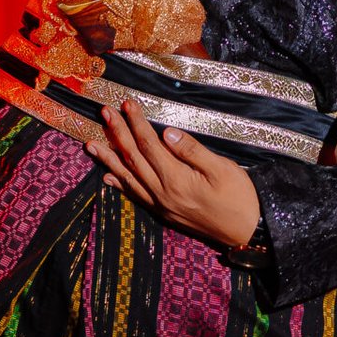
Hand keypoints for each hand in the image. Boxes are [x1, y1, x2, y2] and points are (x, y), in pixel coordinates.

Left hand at [86, 99, 260, 247]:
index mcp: (176, 179)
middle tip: (104, 113)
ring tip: (91, 144)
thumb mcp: (222, 169)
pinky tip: (108, 177)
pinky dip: (119, 185)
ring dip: (108, 159)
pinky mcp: (163, 212)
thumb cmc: (239, 197)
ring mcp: (160, 205)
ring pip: (128, 178)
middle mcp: (162, 193)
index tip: (127, 104)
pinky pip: (135, 196)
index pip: (149, 145)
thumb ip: (192, 151)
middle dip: (117, 134)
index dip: (136, 123)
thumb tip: (167, 132)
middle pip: (133, 159)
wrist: (246, 232)